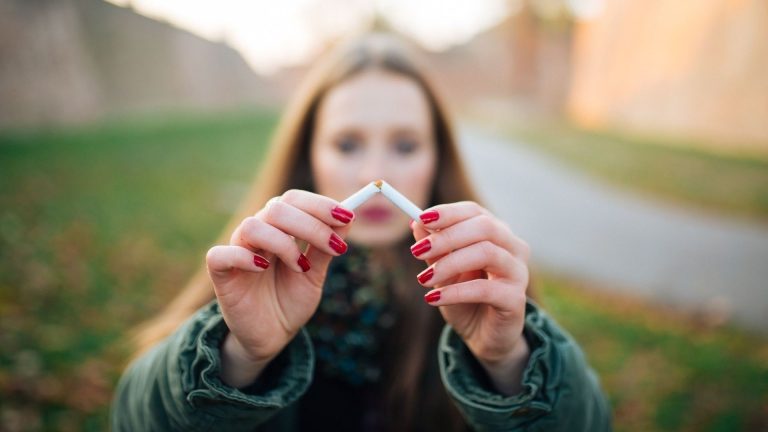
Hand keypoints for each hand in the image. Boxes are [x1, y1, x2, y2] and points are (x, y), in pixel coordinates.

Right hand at [205, 190, 353, 386]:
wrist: (273, 336)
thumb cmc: (291, 300)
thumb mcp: (315, 274)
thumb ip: (325, 247)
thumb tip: (347, 218)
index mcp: (279, 227)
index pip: (294, 199)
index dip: (320, 205)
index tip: (347, 217)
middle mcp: (257, 233)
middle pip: (277, 208)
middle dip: (311, 225)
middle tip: (334, 248)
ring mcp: (237, 251)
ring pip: (252, 226)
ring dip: (283, 244)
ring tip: (300, 267)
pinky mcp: (221, 274)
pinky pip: (221, 255)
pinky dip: (244, 257)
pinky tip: (263, 268)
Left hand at [410, 202, 530, 394]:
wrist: (483, 336)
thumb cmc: (464, 298)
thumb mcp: (443, 271)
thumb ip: (434, 249)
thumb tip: (416, 222)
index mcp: (496, 233)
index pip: (474, 212)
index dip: (448, 213)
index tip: (420, 218)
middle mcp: (513, 247)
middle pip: (485, 227)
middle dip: (447, 237)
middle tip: (417, 251)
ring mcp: (518, 272)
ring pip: (487, 253)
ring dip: (450, 263)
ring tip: (424, 279)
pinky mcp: (516, 299)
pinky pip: (485, 289)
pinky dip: (456, 291)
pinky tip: (434, 299)